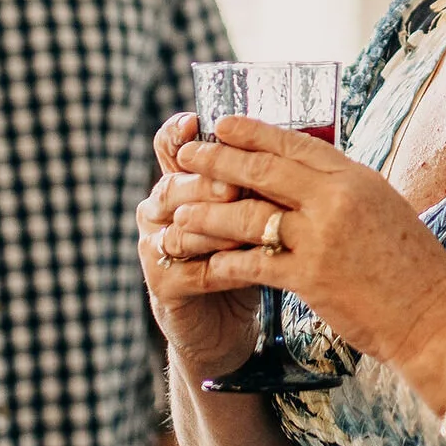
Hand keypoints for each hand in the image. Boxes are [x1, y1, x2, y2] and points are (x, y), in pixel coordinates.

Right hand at [139, 112, 266, 379]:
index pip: (168, 148)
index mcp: (177, 183)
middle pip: (175, 185)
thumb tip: (291, 140)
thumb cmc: (244, 257)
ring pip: (184, 228)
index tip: (195, 121)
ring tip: (256, 228)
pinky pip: (195, 272)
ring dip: (222, 228)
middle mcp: (157, 210)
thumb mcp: (253, 211)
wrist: (226, 324)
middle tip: (237, 185)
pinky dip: (228, 268)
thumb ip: (257, 179)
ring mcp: (154, 248)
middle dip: (209, 183)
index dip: (177, 134)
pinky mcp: (163, 286)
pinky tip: (258, 266)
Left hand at [149, 115, 445, 398]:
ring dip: (208, 212)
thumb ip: (346, 191)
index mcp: (358, 178)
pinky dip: (225, 261)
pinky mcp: (311, 276)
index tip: (222, 123)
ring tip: (180, 210)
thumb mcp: (386, 210)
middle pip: (262, 169)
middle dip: (217, 159)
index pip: (295, 143)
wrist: (434, 319)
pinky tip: (206, 262)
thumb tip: (311, 176)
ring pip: (248, 214)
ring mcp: (322, 237)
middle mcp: (337, 199)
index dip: (253, 131)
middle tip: (186, 155)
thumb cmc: (414, 269)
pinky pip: (253, 261)